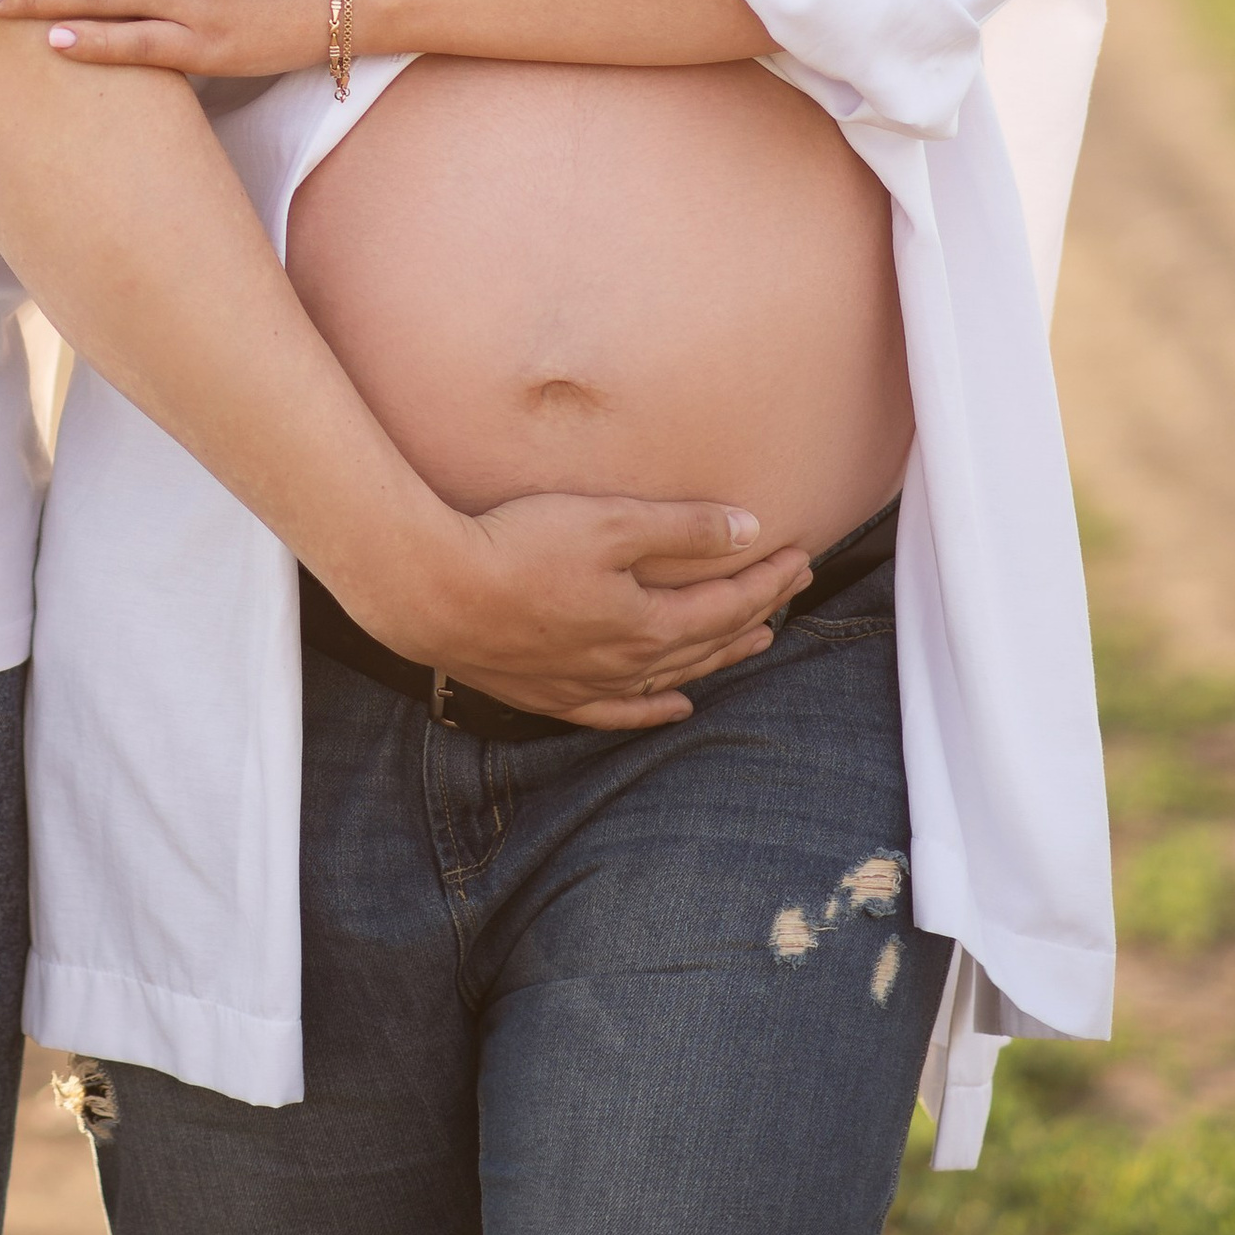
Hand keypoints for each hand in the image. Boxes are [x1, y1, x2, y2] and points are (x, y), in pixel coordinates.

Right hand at [360, 493, 815, 731]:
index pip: (728, 603)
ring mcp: (589, 684)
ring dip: (717, 659)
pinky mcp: (551, 693)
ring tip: (754, 642)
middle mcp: (628, 664)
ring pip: (673, 677)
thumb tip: (748, 532)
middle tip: (790, 590)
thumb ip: (682, 529)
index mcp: (648, 623)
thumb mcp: (608, 522)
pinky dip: (654, 710)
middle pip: (708, 641)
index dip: (768, 580)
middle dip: (756, 612)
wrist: (435, 593)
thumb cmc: (519, 546)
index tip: (800, 557)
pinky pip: (619, 712)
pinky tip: (674, 707)